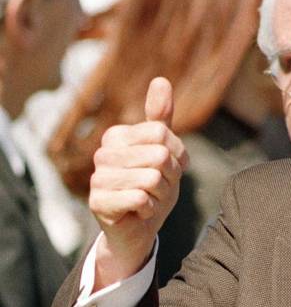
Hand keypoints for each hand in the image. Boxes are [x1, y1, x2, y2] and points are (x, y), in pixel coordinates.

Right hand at [89, 77, 188, 290]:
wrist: (139, 227)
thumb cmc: (153, 185)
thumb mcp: (163, 149)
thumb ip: (161, 117)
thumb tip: (160, 80)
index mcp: (117, 135)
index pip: (163, 133)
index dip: (177, 154)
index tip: (170, 167)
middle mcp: (103, 153)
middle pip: (159, 155)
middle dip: (170, 176)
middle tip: (159, 187)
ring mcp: (97, 177)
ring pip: (152, 178)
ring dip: (160, 194)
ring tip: (149, 199)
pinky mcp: (98, 202)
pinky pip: (140, 198)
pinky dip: (149, 209)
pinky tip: (139, 212)